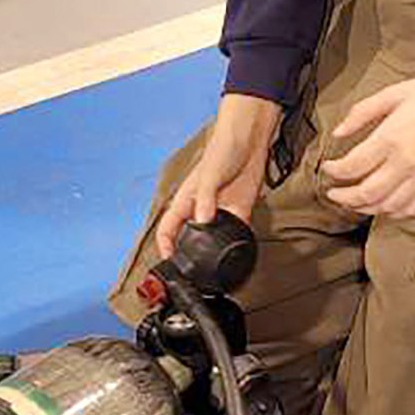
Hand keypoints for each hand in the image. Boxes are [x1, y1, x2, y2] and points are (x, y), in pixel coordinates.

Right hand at [156, 93, 281, 258]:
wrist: (249, 141)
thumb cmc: (222, 150)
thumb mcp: (210, 175)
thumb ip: (206, 199)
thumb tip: (203, 222)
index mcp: (185, 201)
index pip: (167, 229)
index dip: (165, 246)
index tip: (169, 261)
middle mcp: (200, 210)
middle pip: (189, 238)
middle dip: (189, 255)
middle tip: (193, 273)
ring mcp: (220, 212)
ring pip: (213, 239)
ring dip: (214, 252)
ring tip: (215, 269)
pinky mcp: (239, 212)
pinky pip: (235, 233)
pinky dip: (236, 242)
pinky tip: (237, 251)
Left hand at [322, 74, 414, 219]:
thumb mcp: (395, 93)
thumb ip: (363, 112)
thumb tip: (339, 132)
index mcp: (390, 139)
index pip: (353, 166)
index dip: (334, 171)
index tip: (327, 168)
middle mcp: (404, 164)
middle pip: (366, 193)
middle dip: (344, 197)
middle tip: (333, 193)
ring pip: (386, 206)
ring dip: (365, 208)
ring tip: (353, 203)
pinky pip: (411, 208)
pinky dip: (393, 213)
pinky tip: (383, 208)